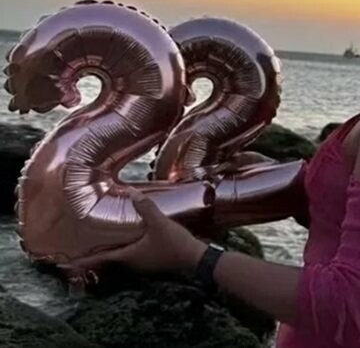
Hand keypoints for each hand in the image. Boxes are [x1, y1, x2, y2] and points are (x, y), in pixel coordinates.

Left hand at [70, 187, 206, 274]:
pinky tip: (130, 238)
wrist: (197, 259)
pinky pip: (134, 255)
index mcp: (129, 255)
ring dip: (112, 250)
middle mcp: (133, 263)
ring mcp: (144, 264)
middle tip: (84, 245)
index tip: (68, 262)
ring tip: (104, 240)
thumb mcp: (159, 223)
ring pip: (122, 257)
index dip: (84, 260)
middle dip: (97, 253)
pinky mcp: (154, 261)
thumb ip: (146, 207)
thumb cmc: (175, 244)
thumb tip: (130, 190)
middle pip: (110, 259)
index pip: (101, 258)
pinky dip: (127, 248)